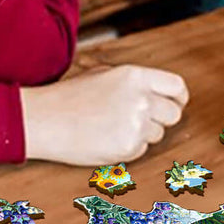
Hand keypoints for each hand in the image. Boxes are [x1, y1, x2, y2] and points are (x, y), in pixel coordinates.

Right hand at [21, 65, 188, 164]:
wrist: (44, 119)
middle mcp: (141, 99)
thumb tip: (160, 92)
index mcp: (136, 76)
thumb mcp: (104, 74)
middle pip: (173, 114)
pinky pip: (141, 149)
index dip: (178, 98)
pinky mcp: (128, 147)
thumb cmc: (70, 97)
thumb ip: (135, 82)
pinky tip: (105, 138)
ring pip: (157, 134)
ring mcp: (136, 124)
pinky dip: (128, 147)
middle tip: (140, 120)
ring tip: (112, 127)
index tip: (175, 104)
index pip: (176, 86)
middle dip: (161, 118)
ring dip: (142, 133)